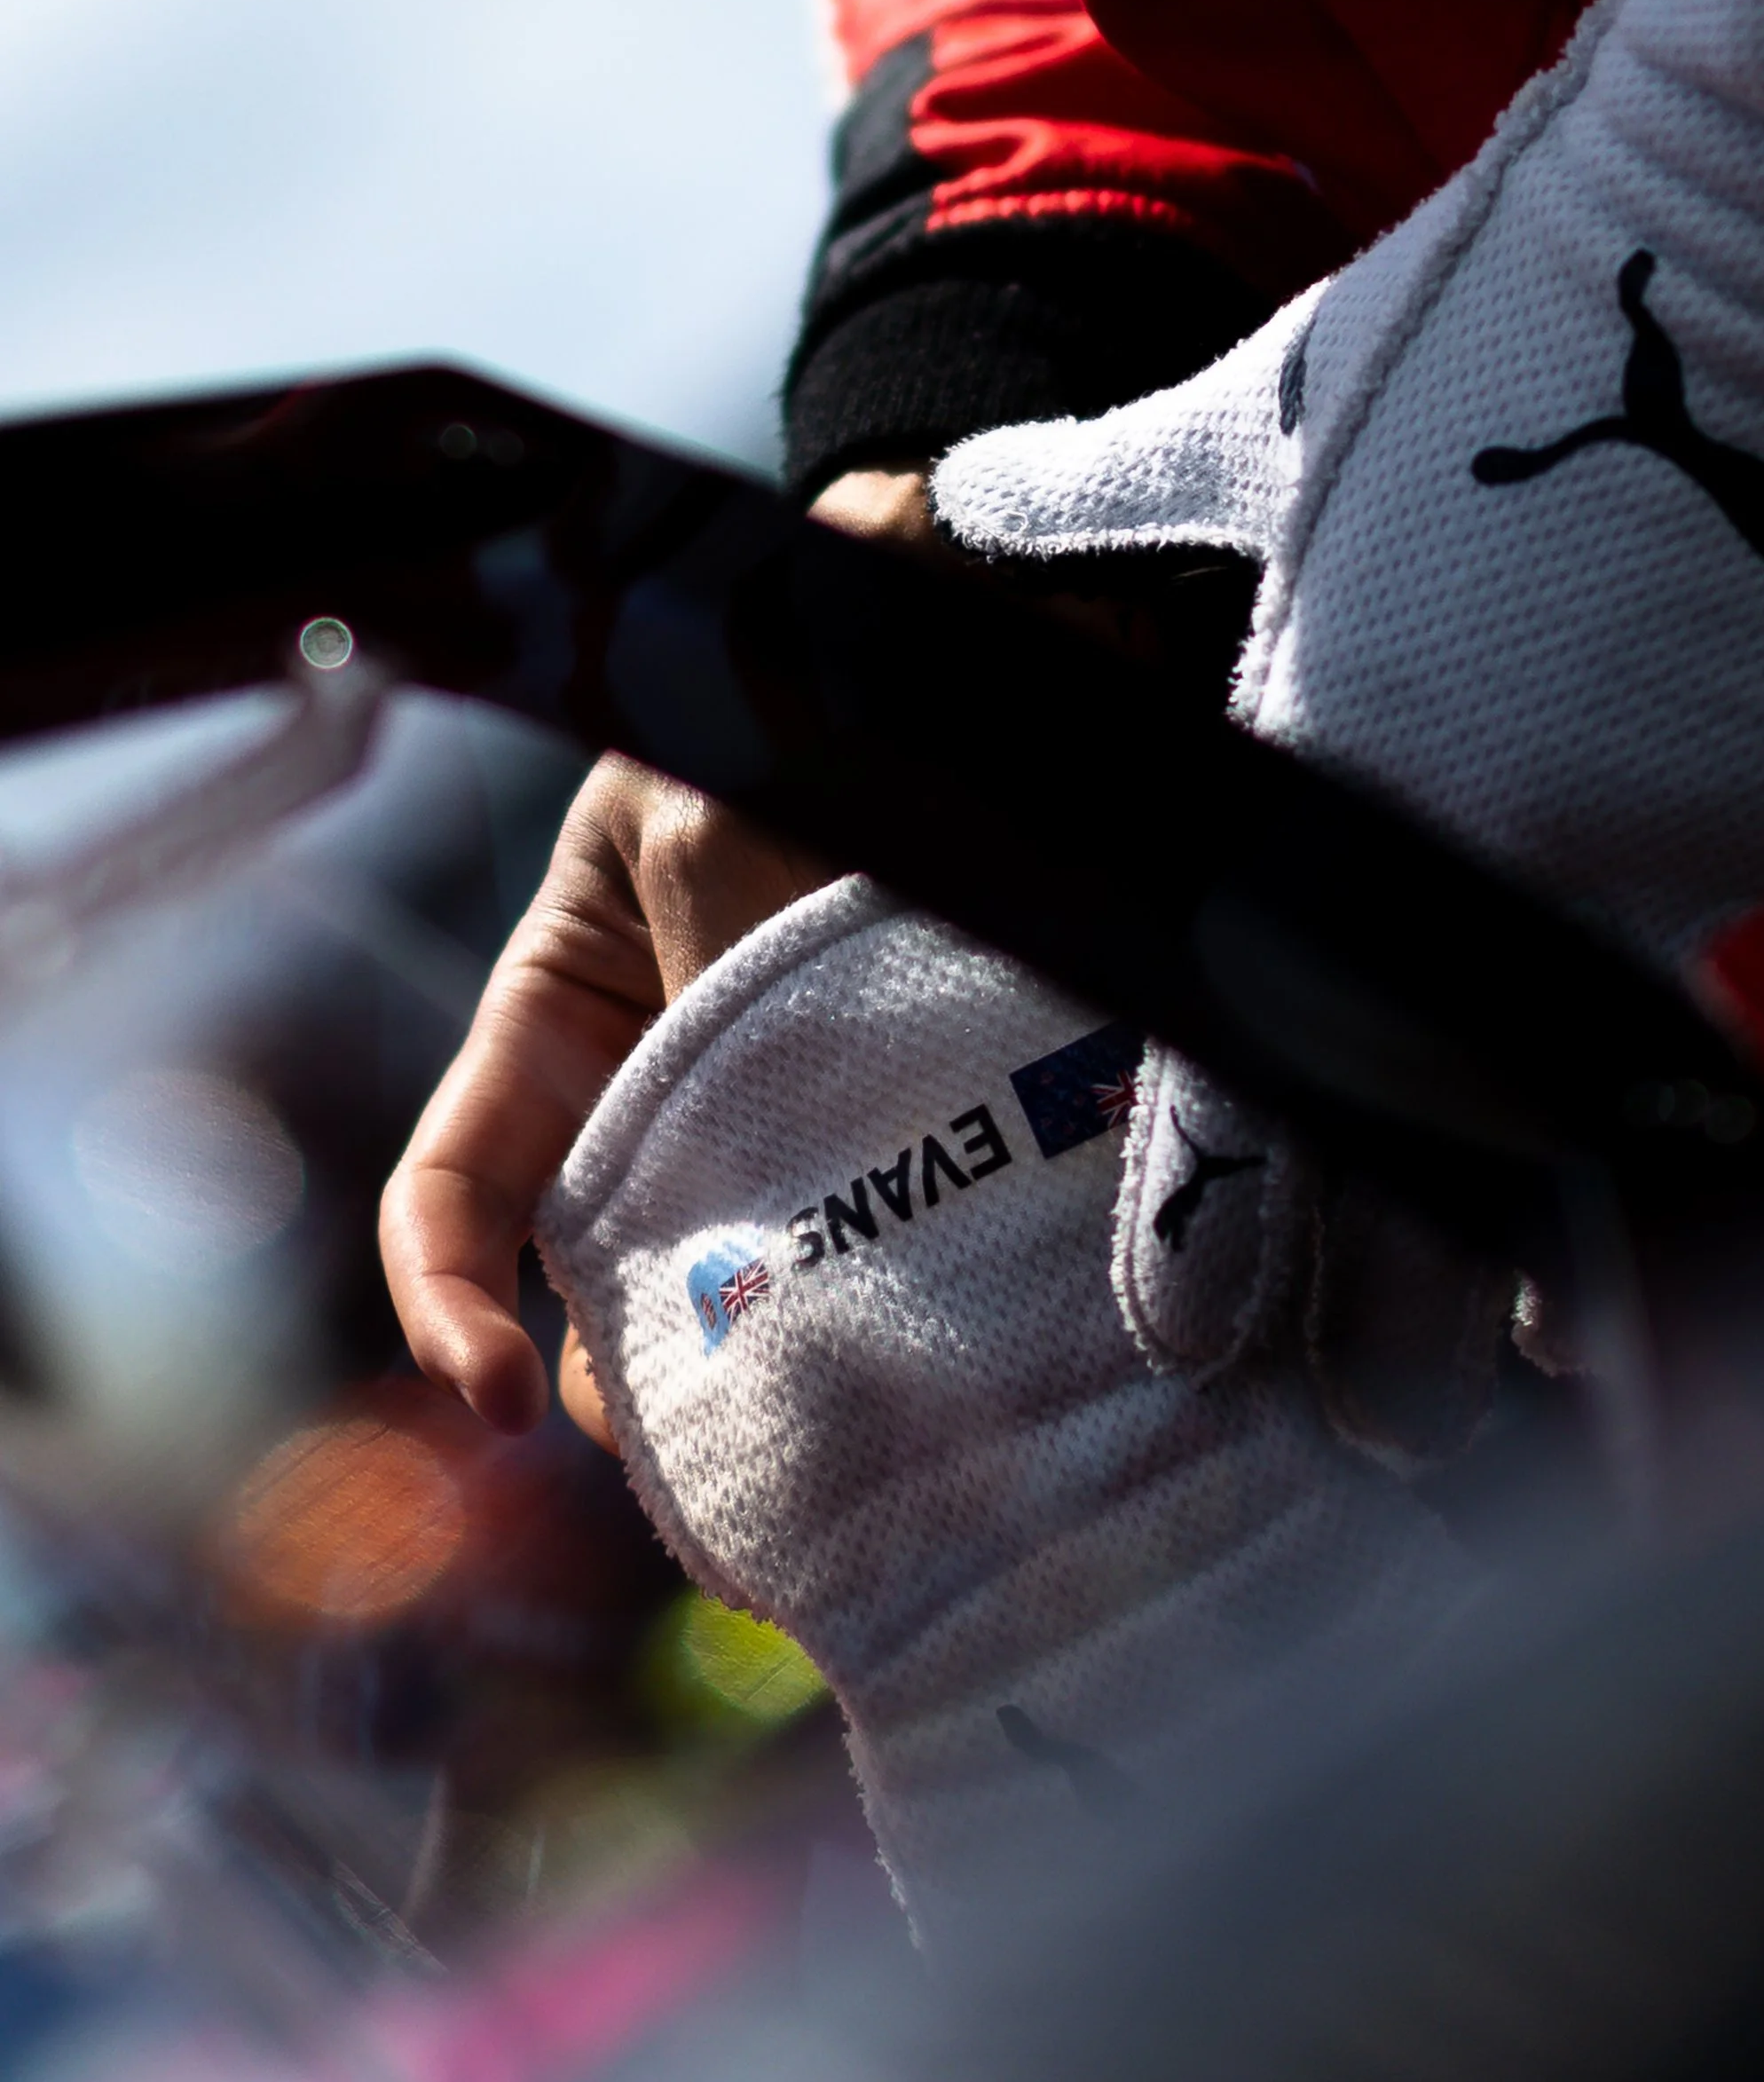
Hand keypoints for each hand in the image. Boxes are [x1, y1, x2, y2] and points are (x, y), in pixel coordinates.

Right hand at [381, 454, 1194, 1447]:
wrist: (996, 624)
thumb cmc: (808, 692)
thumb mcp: (699, 819)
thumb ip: (694, 975)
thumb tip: (728, 1183)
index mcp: (564, 1011)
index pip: (458, 1189)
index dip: (449, 1304)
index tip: (500, 1403)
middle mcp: (669, 1084)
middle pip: (609, 1279)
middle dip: (635, 1382)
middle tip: (705, 1457)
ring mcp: (792, 1115)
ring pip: (744, 1289)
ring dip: (764, 1369)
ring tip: (818, 1438)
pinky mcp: (917, 1128)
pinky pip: (884, 1249)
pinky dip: (888, 1313)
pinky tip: (927, 1369)